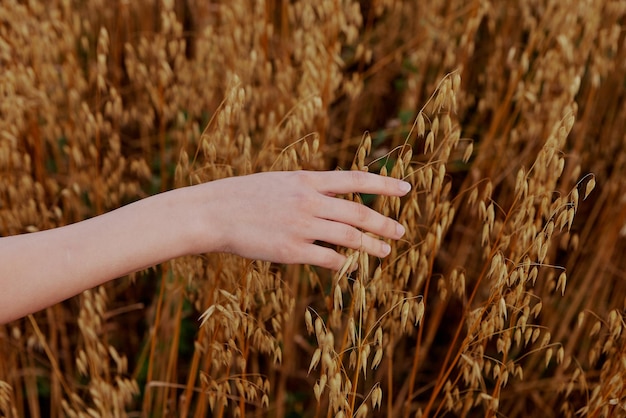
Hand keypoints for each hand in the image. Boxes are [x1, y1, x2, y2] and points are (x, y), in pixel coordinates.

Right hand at [191, 170, 409, 269]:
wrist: (213, 212)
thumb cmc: (244, 196)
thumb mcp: (279, 181)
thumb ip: (308, 188)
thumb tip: (333, 196)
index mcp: (306, 180)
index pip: (355, 179)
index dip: (384, 183)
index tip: (407, 188)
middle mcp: (309, 201)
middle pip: (358, 212)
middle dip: (384, 222)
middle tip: (401, 231)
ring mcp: (301, 227)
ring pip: (349, 237)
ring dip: (371, 245)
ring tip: (386, 251)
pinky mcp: (291, 251)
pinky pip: (328, 259)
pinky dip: (344, 263)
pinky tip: (352, 267)